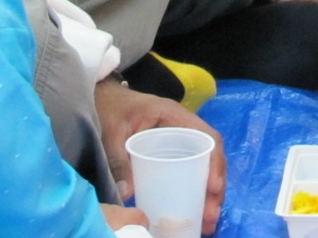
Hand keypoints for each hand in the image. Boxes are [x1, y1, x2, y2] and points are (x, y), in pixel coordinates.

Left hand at [94, 79, 225, 234]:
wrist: (102, 98)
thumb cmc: (110, 108)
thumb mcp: (112, 131)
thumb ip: (119, 159)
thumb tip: (127, 194)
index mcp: (175, 116)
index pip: (207, 137)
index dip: (215, 162)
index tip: (214, 188)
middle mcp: (183, 127)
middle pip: (210, 155)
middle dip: (215, 186)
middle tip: (211, 215)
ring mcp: (179, 139)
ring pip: (203, 165)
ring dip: (208, 192)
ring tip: (208, 220)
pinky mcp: (171, 150)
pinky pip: (191, 168)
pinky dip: (196, 189)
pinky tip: (195, 209)